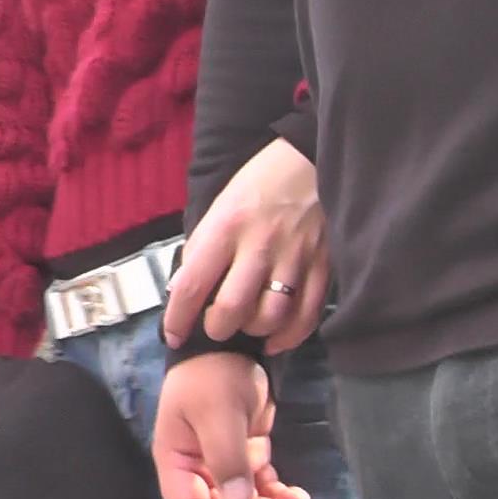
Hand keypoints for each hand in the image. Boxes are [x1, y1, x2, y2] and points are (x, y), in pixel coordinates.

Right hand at [152, 353, 308, 498]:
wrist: (230, 347)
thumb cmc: (212, 375)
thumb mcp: (219, 412)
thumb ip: (227, 457)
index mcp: (177, 463)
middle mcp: (197, 471)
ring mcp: (223, 466)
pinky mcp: (247, 458)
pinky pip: (261, 488)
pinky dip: (279, 496)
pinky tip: (299, 496)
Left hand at [164, 138, 328, 354]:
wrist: (314, 159)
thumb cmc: (261, 182)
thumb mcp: (221, 205)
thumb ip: (204, 247)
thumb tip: (183, 290)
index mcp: (226, 226)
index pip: (193, 285)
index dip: (178, 319)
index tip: (173, 336)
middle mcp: (260, 245)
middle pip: (233, 309)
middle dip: (217, 329)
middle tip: (216, 327)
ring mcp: (295, 257)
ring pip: (270, 316)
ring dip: (253, 330)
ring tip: (247, 325)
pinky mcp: (324, 265)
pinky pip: (307, 315)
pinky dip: (289, 336)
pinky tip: (275, 339)